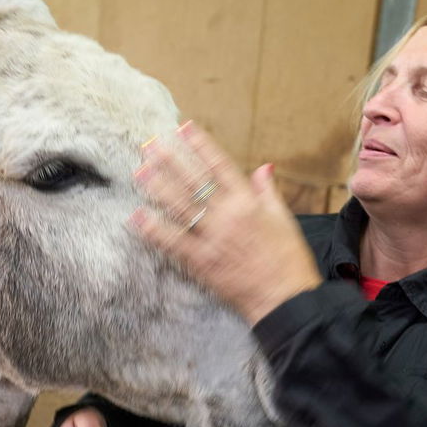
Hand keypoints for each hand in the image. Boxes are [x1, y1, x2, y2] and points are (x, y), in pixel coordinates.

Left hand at [133, 122, 321, 324]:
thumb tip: (263, 167)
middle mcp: (229, 215)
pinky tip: (137, 217)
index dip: (200, 145)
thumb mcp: (284, 219)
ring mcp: (213, 238)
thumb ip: (267, 192)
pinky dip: (155, 229)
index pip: (220, 165)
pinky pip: (174, 242)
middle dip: (171, 161)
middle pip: (194, 182)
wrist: (286, 298)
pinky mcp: (202, 262)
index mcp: (249, 202)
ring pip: (181, 206)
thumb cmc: (289, 259)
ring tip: (139, 172)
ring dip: (158, 188)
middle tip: (150, 144)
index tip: (183, 128)